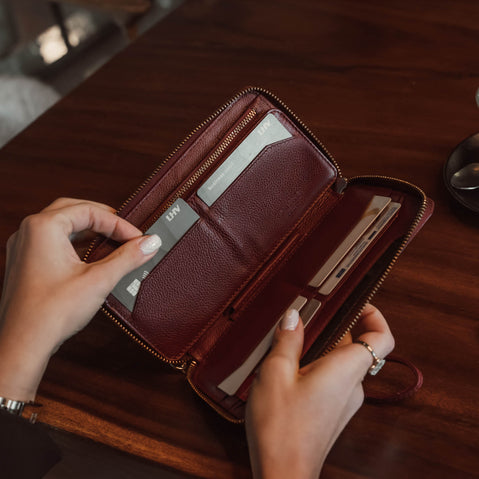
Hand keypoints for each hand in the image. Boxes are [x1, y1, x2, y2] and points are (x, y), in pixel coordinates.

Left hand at [0, 198, 160, 401]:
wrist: (23, 345)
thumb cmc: (50, 313)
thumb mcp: (99, 280)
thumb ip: (128, 257)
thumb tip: (150, 243)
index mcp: (43, 227)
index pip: (89, 211)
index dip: (119, 224)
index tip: (138, 238)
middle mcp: (29, 232)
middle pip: (73, 211)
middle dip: (103, 220)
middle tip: (126, 232)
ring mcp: (24, 248)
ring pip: (63, 226)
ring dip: (90, 231)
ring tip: (113, 242)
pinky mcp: (26, 265)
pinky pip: (54, 242)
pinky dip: (76, 243)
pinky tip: (92, 257)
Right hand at [245, 304, 393, 478]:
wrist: (282, 473)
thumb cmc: (281, 428)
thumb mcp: (275, 373)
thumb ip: (288, 340)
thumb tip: (294, 316)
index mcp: (345, 370)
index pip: (382, 338)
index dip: (374, 315)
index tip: (355, 302)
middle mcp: (352, 385)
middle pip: (357, 345)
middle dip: (336, 325)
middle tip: (310, 313)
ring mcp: (344, 400)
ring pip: (342, 362)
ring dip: (322, 345)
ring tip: (294, 337)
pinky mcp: (332, 410)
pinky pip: (332, 377)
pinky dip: (317, 364)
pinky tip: (290, 365)